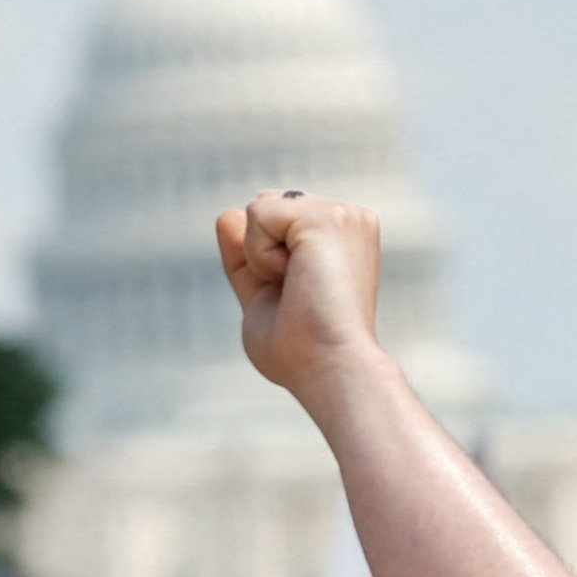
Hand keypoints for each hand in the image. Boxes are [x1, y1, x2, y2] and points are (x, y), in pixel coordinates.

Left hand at [217, 196, 387, 403]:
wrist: (331, 371)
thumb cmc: (303, 354)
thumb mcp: (260, 297)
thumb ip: (244, 258)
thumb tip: (227, 213)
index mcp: (340, 239)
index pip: (274, 222)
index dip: (261, 260)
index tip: (293, 300)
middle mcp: (348, 221)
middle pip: (265, 206)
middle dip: (260, 253)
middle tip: (296, 295)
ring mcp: (344, 216)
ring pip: (261, 206)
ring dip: (260, 256)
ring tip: (299, 288)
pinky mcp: (330, 217)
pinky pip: (259, 212)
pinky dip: (260, 253)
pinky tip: (295, 278)